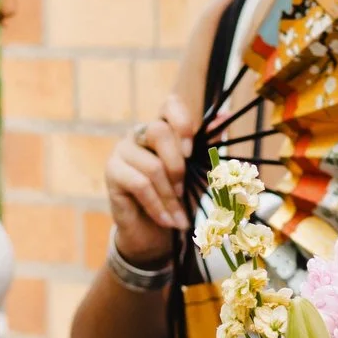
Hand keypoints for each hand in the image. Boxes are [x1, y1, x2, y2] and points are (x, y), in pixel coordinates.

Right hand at [104, 93, 195, 266]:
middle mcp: (139, 133)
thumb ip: (207, 145)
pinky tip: (167, 220)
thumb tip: (225, 114)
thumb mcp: (198, 173)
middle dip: (177, 166)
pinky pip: (140, 185)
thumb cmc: (178, 199)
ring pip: (152, 166)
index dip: (182, 121)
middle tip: (183, 190)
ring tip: (179, 217)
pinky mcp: (112, 172)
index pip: (170, 104)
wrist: (155, 233)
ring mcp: (122, 151)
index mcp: (162, 127)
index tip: (192, 151)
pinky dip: (158, 206)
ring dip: (170, 196)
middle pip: (158, 131)